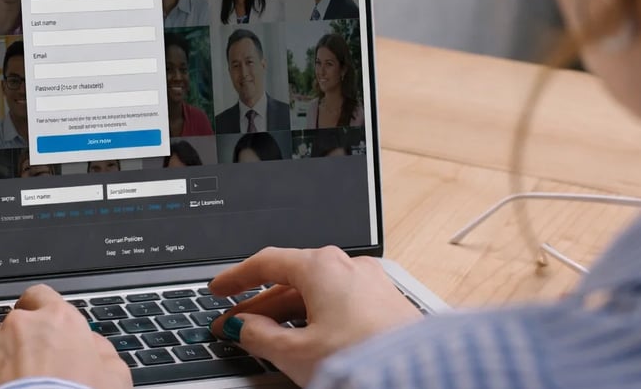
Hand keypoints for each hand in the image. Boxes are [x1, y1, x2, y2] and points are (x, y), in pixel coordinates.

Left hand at [0, 284, 132, 388]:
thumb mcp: (114, 376)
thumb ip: (103, 352)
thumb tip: (95, 347)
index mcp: (57, 320)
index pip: (41, 297)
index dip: (39, 311)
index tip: (40, 326)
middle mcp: (20, 325)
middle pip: (13, 326)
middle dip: (18, 346)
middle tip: (30, 373)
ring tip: (4, 387)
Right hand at [209, 246, 421, 386]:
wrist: (421, 377)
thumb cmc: (364, 359)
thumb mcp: (296, 352)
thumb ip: (260, 336)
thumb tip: (242, 327)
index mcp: (322, 266)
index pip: (266, 262)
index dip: (235, 278)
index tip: (218, 290)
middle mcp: (348, 267)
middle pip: (290, 280)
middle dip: (258, 305)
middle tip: (233, 325)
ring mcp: (370, 285)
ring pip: (315, 294)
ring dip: (285, 315)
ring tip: (264, 338)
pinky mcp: (386, 305)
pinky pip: (339, 304)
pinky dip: (314, 318)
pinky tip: (305, 339)